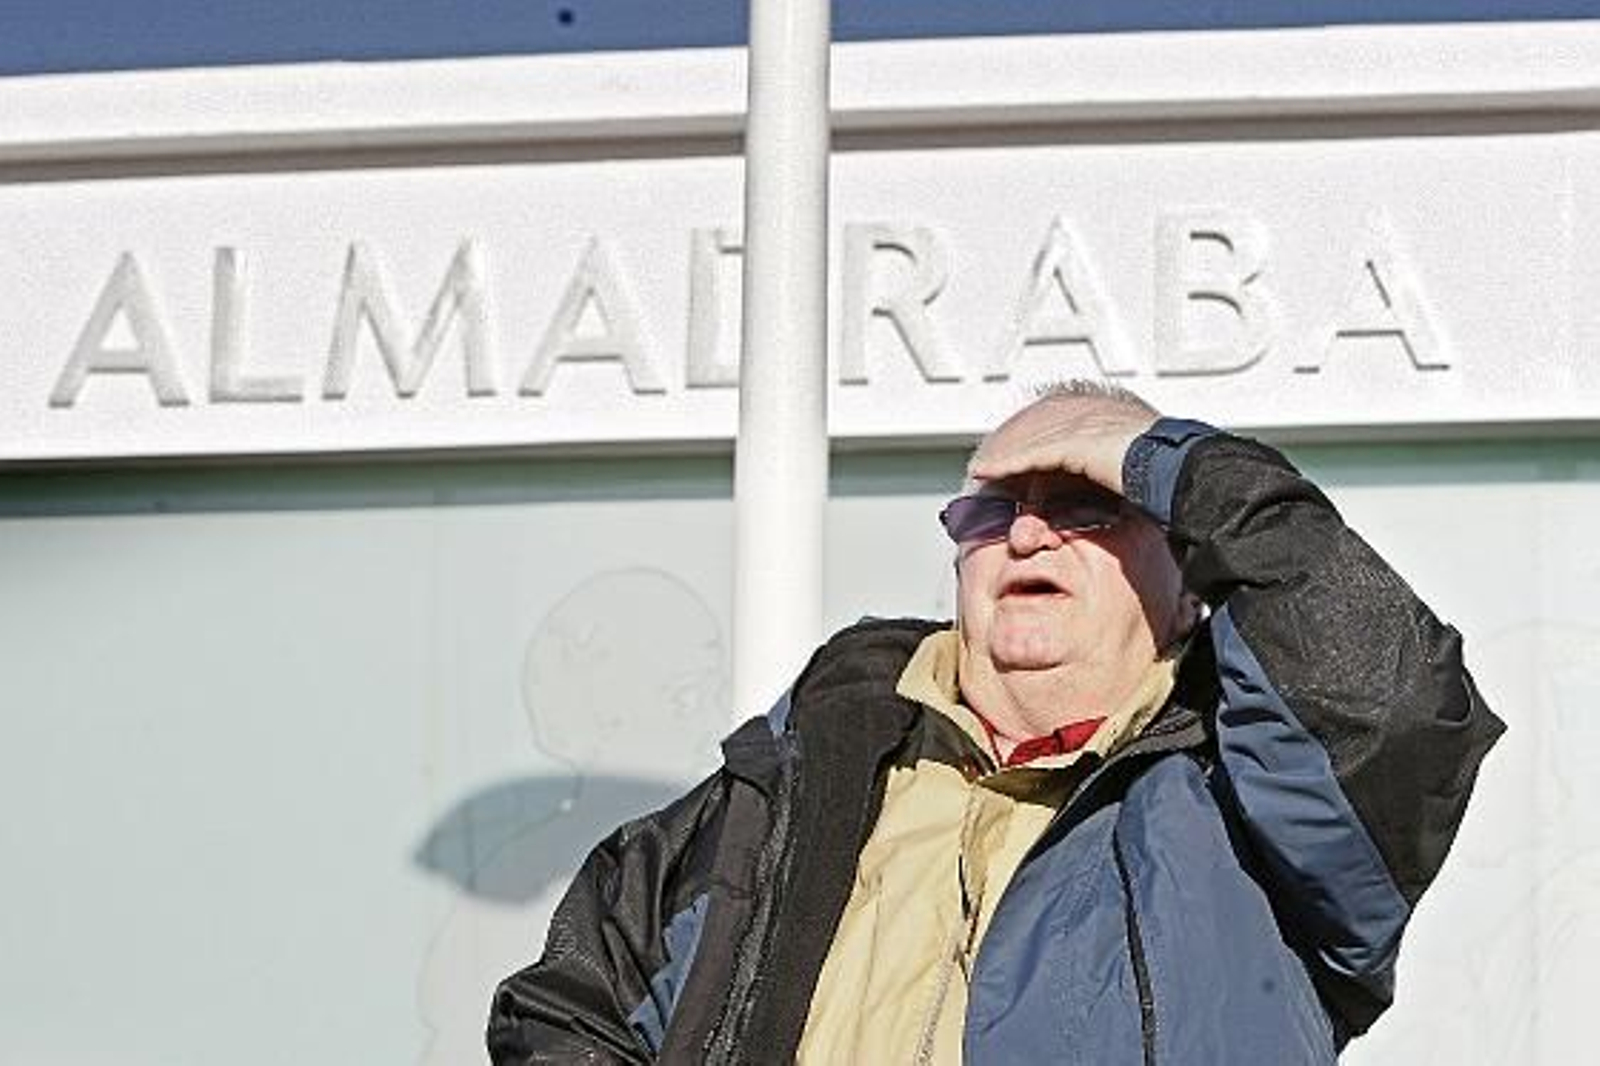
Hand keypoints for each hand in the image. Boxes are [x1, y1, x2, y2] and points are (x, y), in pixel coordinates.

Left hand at [966, 402, 1156, 496]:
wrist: (1183, 472)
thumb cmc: (1168, 476)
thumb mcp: (1133, 467)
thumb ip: (1108, 469)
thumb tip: (1098, 483)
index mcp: (1107, 411)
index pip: (1055, 415)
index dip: (1028, 432)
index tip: (1010, 448)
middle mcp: (1093, 410)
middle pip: (1036, 421)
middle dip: (1007, 440)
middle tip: (986, 459)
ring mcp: (1084, 422)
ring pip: (1029, 436)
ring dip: (1001, 454)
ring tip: (980, 469)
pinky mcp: (1076, 441)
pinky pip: (1032, 453)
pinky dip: (1007, 463)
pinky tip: (988, 472)